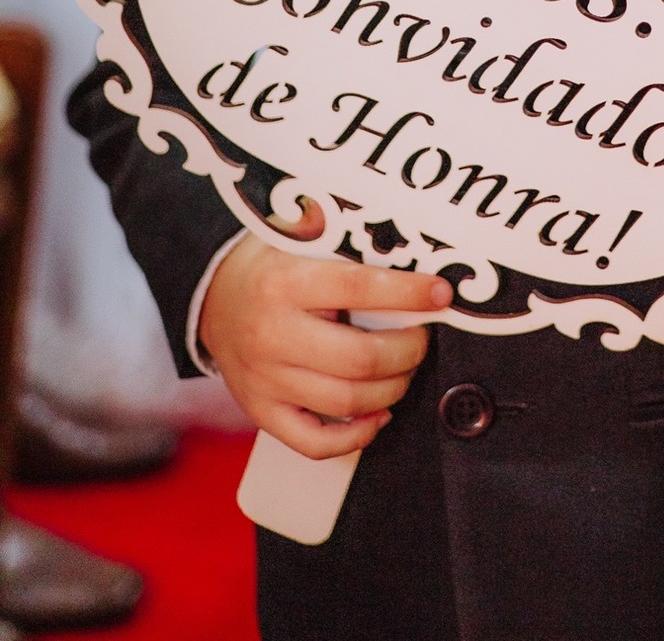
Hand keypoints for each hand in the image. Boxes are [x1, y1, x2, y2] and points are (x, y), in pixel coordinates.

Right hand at [198, 236, 451, 457]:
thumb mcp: (296, 233)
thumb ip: (340, 231)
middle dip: (408, 350)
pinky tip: (378, 414)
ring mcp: (265, 380)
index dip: (408, 293)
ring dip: (392, 389)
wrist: (212, 297)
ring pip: (346, 403)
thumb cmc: (269, 263)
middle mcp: (273, 334)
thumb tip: (396, 232)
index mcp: (284, 282)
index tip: (440, 294)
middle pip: (360, 359)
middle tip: (422, 337)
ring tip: (404, 369)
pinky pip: (314, 442)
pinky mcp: (262, 411)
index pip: (359, 289)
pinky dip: (355, 437)